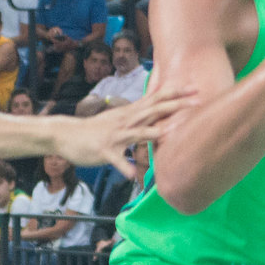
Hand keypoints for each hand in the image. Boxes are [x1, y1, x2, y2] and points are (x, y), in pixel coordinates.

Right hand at [55, 86, 196, 177]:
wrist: (66, 134)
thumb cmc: (97, 129)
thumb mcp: (121, 119)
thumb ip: (140, 116)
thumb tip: (159, 113)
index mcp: (132, 113)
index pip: (157, 99)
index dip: (177, 93)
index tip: (197, 89)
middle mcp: (126, 120)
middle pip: (154, 110)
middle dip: (176, 105)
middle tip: (198, 100)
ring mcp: (115, 135)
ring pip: (137, 132)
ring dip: (153, 132)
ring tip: (169, 133)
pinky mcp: (104, 151)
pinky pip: (116, 160)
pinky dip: (124, 167)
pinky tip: (132, 175)